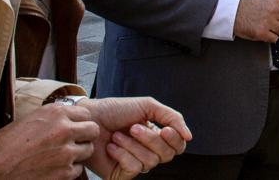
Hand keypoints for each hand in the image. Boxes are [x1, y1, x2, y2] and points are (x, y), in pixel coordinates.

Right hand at [0, 103, 97, 179]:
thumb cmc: (3, 144)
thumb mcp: (31, 119)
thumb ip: (54, 117)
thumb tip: (70, 116)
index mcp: (56, 113)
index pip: (86, 114)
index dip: (80, 121)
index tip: (74, 127)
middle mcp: (64, 130)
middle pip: (93, 130)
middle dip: (85, 136)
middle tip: (74, 141)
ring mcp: (66, 152)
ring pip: (88, 150)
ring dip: (78, 153)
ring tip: (61, 156)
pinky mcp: (64, 172)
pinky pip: (78, 169)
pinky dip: (69, 170)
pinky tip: (54, 168)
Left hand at [77, 97, 191, 179]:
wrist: (88, 118)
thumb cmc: (115, 110)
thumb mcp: (148, 106)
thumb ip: (172, 117)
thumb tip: (189, 137)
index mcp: (156, 136)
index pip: (177, 146)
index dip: (175, 140)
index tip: (165, 129)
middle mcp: (148, 151)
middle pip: (167, 155)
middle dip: (151, 140)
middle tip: (133, 127)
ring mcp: (135, 164)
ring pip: (150, 161)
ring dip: (132, 145)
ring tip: (117, 135)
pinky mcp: (121, 174)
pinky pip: (134, 168)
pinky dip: (122, 154)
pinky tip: (112, 147)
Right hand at [234, 0, 278, 42]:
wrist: (233, 12)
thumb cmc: (251, 6)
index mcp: (276, 0)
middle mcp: (274, 10)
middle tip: (274, 20)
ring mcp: (268, 21)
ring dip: (278, 31)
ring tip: (267, 25)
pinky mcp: (262, 32)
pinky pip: (275, 39)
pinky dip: (270, 37)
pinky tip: (262, 31)